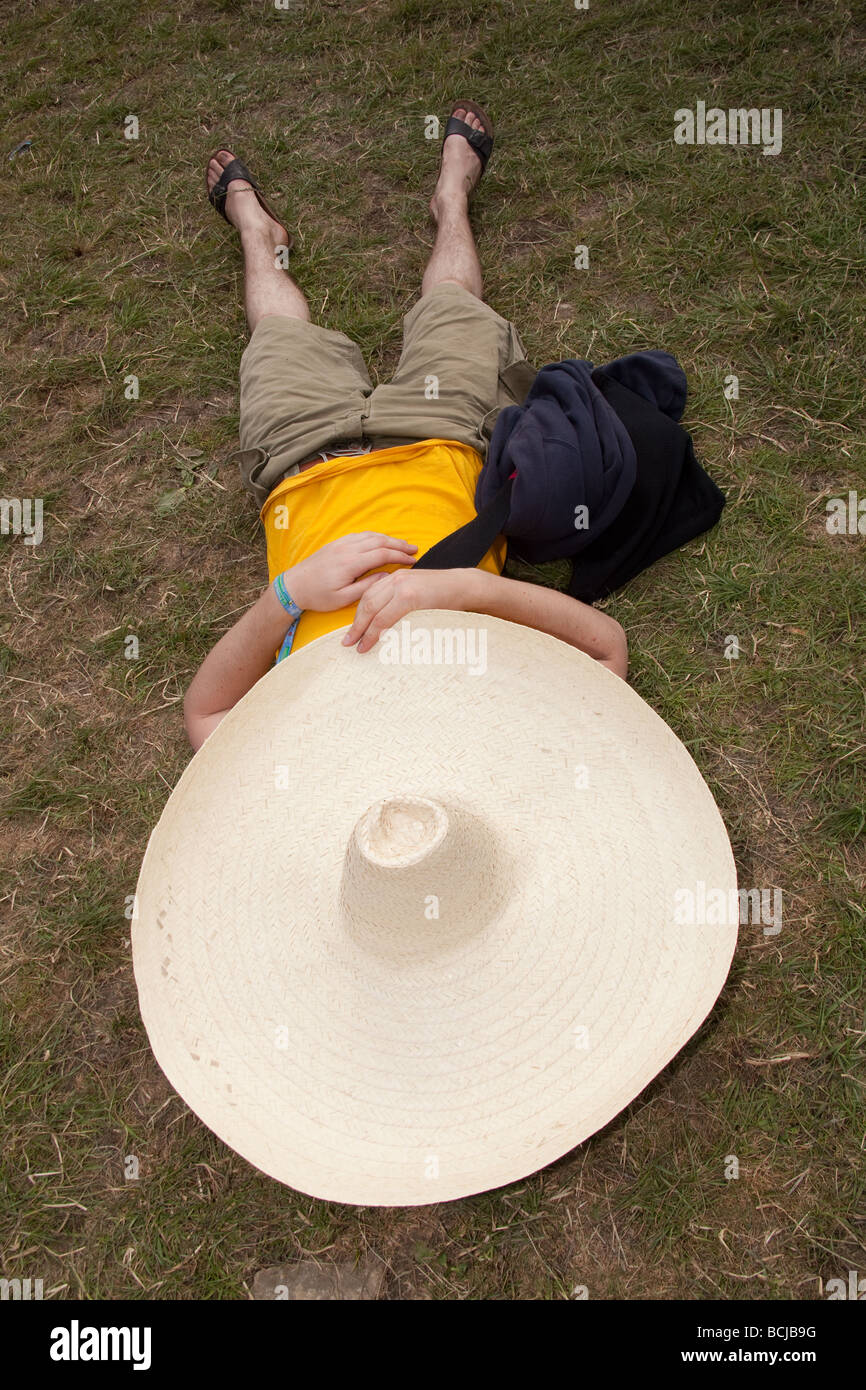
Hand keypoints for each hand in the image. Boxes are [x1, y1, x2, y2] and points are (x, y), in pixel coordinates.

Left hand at [282, 532, 417, 611]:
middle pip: (379, 541)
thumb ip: (367, 587)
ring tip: (402, 544)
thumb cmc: (318, 596)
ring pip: (370, 535)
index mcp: (350, 563)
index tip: (413, 560)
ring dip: (388, 538)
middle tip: (414, 549)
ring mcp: (341, 544)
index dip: (400, 556)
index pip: (382, 554)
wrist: (294, 586)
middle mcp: (347, 549)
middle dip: (398, 544)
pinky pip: (360, 535)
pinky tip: (382, 541)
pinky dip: (375, 536)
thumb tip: (386, 575)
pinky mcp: (336, 544)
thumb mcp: (344, 598)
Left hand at [342, 567, 471, 652]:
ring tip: (357, 646)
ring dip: (362, 630)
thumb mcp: (420, 594)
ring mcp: (401, 586)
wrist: (466, 587)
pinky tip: (369, 642)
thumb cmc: (446, 596)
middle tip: (347, 642)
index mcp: (396, 577)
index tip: (352, 631)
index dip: (358, 614)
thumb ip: (403, 602)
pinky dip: (374, 632)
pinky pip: (385, 617)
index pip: (369, 595)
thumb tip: (390, 623)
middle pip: (366, 602)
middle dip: (355, 624)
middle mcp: (395, 579)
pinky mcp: (409, 596)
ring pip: (372, 610)